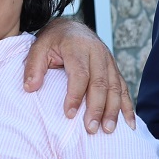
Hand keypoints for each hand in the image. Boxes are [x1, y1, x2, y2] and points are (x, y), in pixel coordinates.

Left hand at [27, 18, 134, 132]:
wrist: (71, 27)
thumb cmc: (53, 41)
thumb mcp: (38, 48)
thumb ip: (33, 67)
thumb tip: (30, 88)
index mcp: (78, 47)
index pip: (80, 74)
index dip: (75, 95)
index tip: (69, 115)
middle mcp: (98, 53)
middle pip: (101, 83)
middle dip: (97, 108)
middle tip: (91, 129)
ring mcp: (109, 61)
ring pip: (115, 87)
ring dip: (113, 110)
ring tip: (108, 130)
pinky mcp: (115, 69)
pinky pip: (124, 88)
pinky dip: (128, 107)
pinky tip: (129, 124)